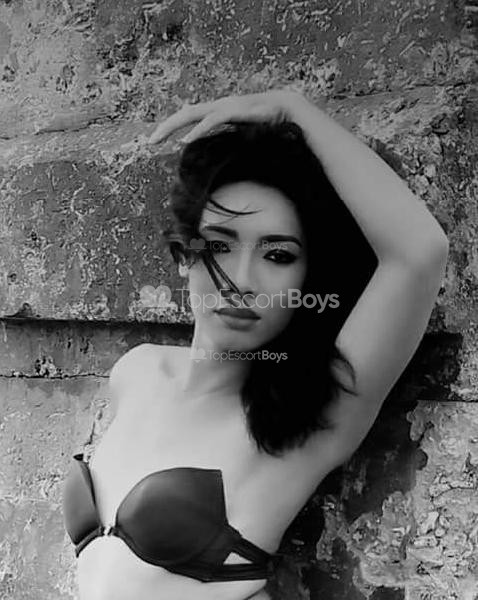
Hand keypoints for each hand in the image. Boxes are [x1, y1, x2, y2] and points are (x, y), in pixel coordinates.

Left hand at [147, 89, 306, 144]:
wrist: (285, 109)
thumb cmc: (265, 123)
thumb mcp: (241, 134)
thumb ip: (227, 140)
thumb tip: (218, 156)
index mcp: (216, 112)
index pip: (188, 117)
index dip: (172, 127)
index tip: (157, 141)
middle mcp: (216, 106)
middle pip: (184, 114)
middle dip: (165, 127)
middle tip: (149, 141)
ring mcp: (224, 106)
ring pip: (192, 114)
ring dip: (173, 126)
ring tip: (158, 138)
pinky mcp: (233, 110)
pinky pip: (211, 120)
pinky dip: (197, 130)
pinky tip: (186, 140)